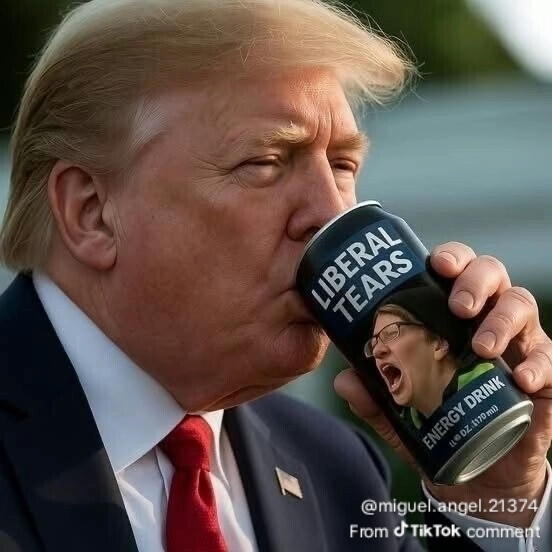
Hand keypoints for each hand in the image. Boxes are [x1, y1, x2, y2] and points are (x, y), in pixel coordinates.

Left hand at [334, 242, 551, 526]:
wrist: (481, 465)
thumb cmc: (438, 418)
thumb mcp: (400, 410)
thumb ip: (373, 395)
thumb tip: (343, 380)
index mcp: (451, 312)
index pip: (454, 269)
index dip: (450, 258)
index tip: (436, 265)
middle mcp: (486, 315)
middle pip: (491, 273)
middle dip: (476, 281)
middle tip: (459, 306)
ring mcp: (518, 340)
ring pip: (521, 305)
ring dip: (502, 320)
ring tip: (482, 347)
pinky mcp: (544, 372)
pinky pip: (549, 356)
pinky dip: (538, 364)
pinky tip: (522, 380)